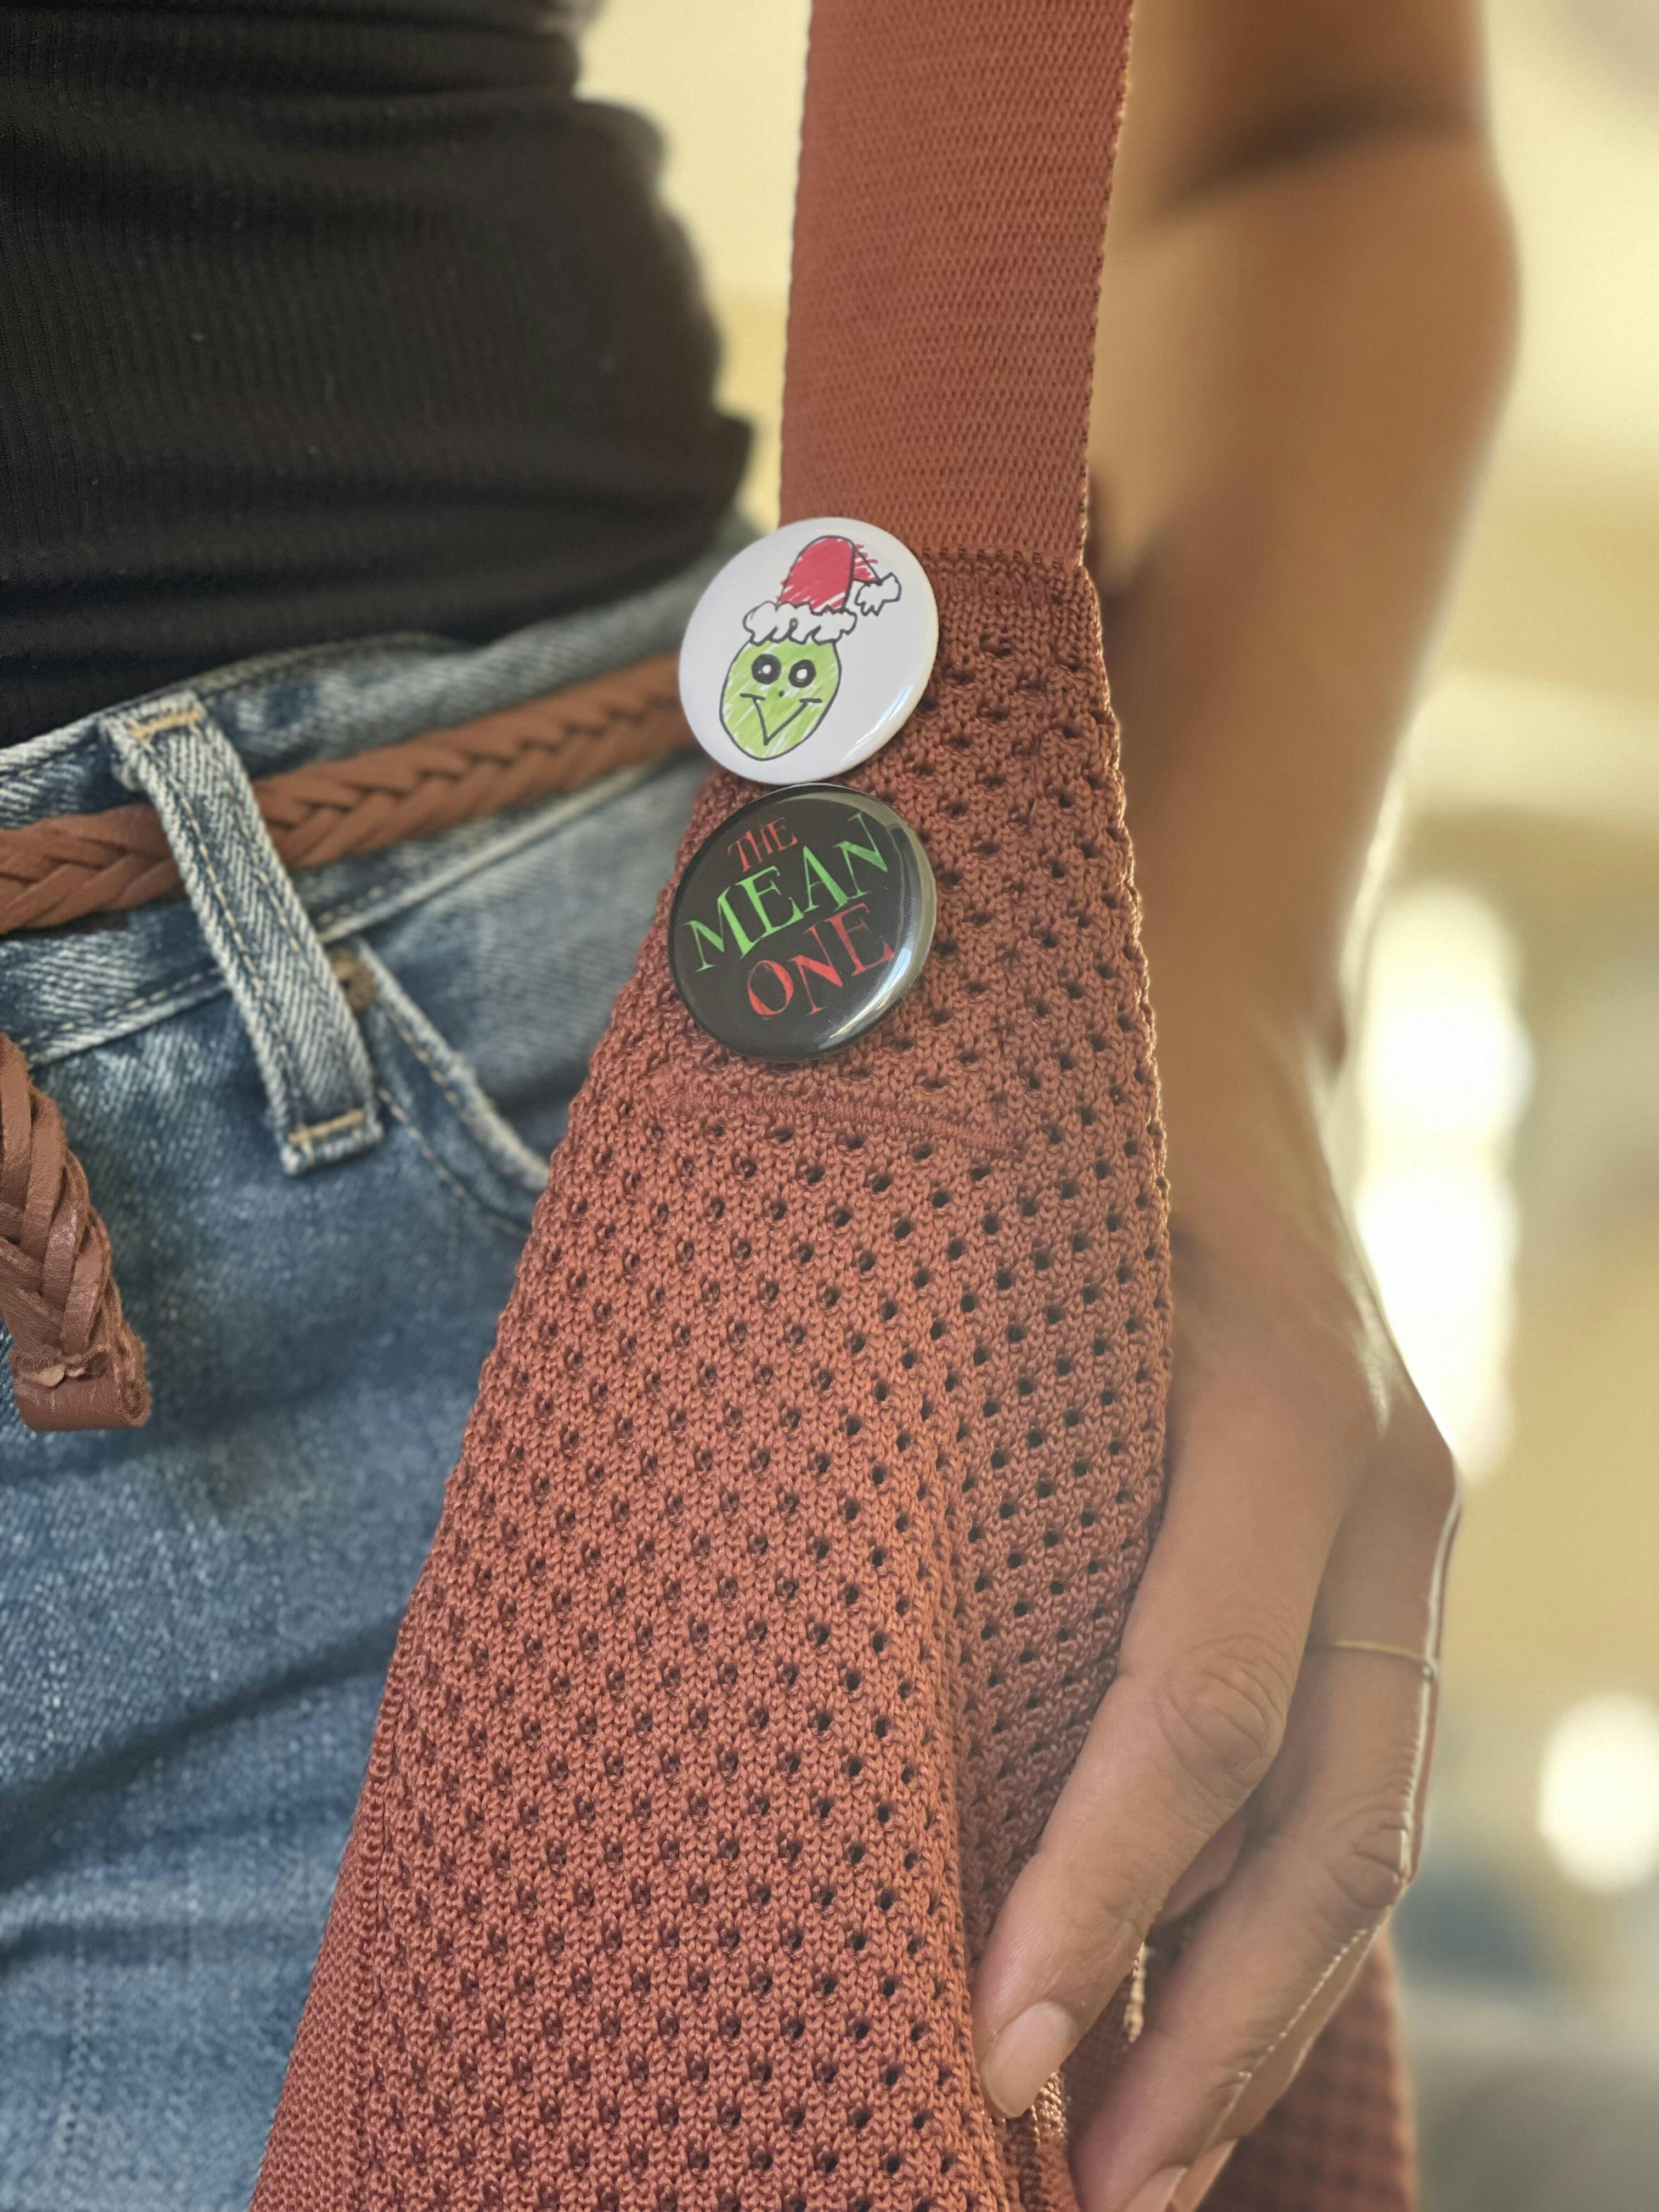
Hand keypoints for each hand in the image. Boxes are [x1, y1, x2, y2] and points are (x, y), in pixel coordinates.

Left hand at [969, 1007, 1457, 2211]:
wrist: (1219, 1011)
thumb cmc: (1071, 1122)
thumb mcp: (1007, 1238)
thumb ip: (955, 1432)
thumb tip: (811, 1673)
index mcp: (1285, 1401)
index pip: (1202, 1706)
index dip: (1101, 1895)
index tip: (989, 2055)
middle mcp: (1380, 1481)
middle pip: (1327, 1815)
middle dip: (1207, 2026)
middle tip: (1068, 2189)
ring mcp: (1406, 1526)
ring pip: (1364, 1823)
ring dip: (1258, 2015)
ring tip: (1135, 2172)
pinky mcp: (1382, 1554)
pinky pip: (1353, 1770)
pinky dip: (1276, 1920)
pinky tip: (1189, 2025)